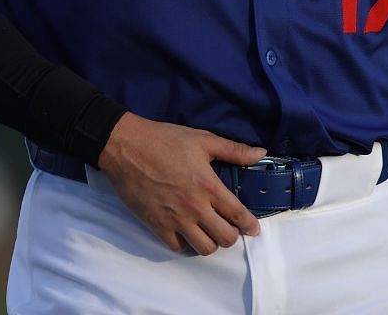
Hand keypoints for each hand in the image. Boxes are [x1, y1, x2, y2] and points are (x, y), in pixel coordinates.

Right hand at [96, 112, 266, 254]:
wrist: (126, 148)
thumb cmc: (165, 141)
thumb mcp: (204, 140)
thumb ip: (234, 150)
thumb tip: (260, 153)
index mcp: (208, 186)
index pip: (237, 214)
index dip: (250, 225)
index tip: (254, 230)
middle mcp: (194, 207)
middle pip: (224, 238)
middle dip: (232, 236)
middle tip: (230, 228)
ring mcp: (174, 219)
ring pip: (203, 248)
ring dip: (211, 243)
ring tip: (210, 232)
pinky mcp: (155, 225)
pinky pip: (177, 247)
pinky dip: (186, 245)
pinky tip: (188, 234)